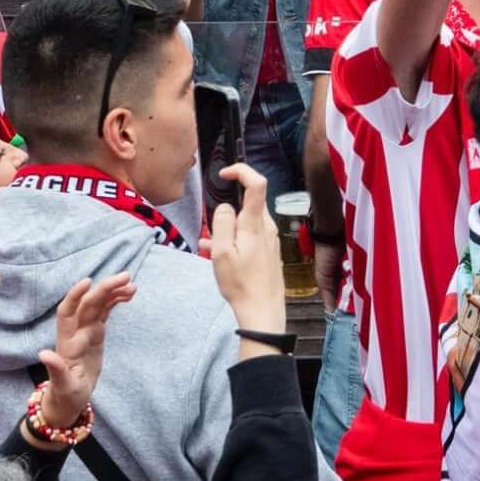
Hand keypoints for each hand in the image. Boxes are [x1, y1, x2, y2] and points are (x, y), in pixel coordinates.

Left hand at [34, 273, 135, 430]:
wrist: (69, 399)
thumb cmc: (65, 395)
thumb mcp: (63, 386)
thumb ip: (56, 369)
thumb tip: (44, 354)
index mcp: (66, 343)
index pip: (67, 313)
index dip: (75, 296)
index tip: (88, 282)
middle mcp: (75, 332)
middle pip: (88, 304)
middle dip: (105, 288)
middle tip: (127, 277)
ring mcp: (86, 331)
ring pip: (98, 304)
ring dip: (113, 291)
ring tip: (132, 285)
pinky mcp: (95, 333)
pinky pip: (105, 311)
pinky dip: (115, 301)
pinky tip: (129, 294)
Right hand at [202, 166, 287, 339]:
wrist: (262, 309)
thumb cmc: (241, 283)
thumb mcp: (222, 253)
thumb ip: (222, 224)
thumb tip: (224, 206)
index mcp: (255, 223)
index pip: (256, 183)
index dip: (241, 171)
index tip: (225, 174)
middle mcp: (267, 226)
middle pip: (247, 204)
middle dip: (226, 211)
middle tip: (210, 230)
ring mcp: (270, 238)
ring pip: (245, 222)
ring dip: (227, 229)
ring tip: (210, 247)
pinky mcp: (269, 250)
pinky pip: (249, 236)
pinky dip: (234, 240)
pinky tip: (220, 256)